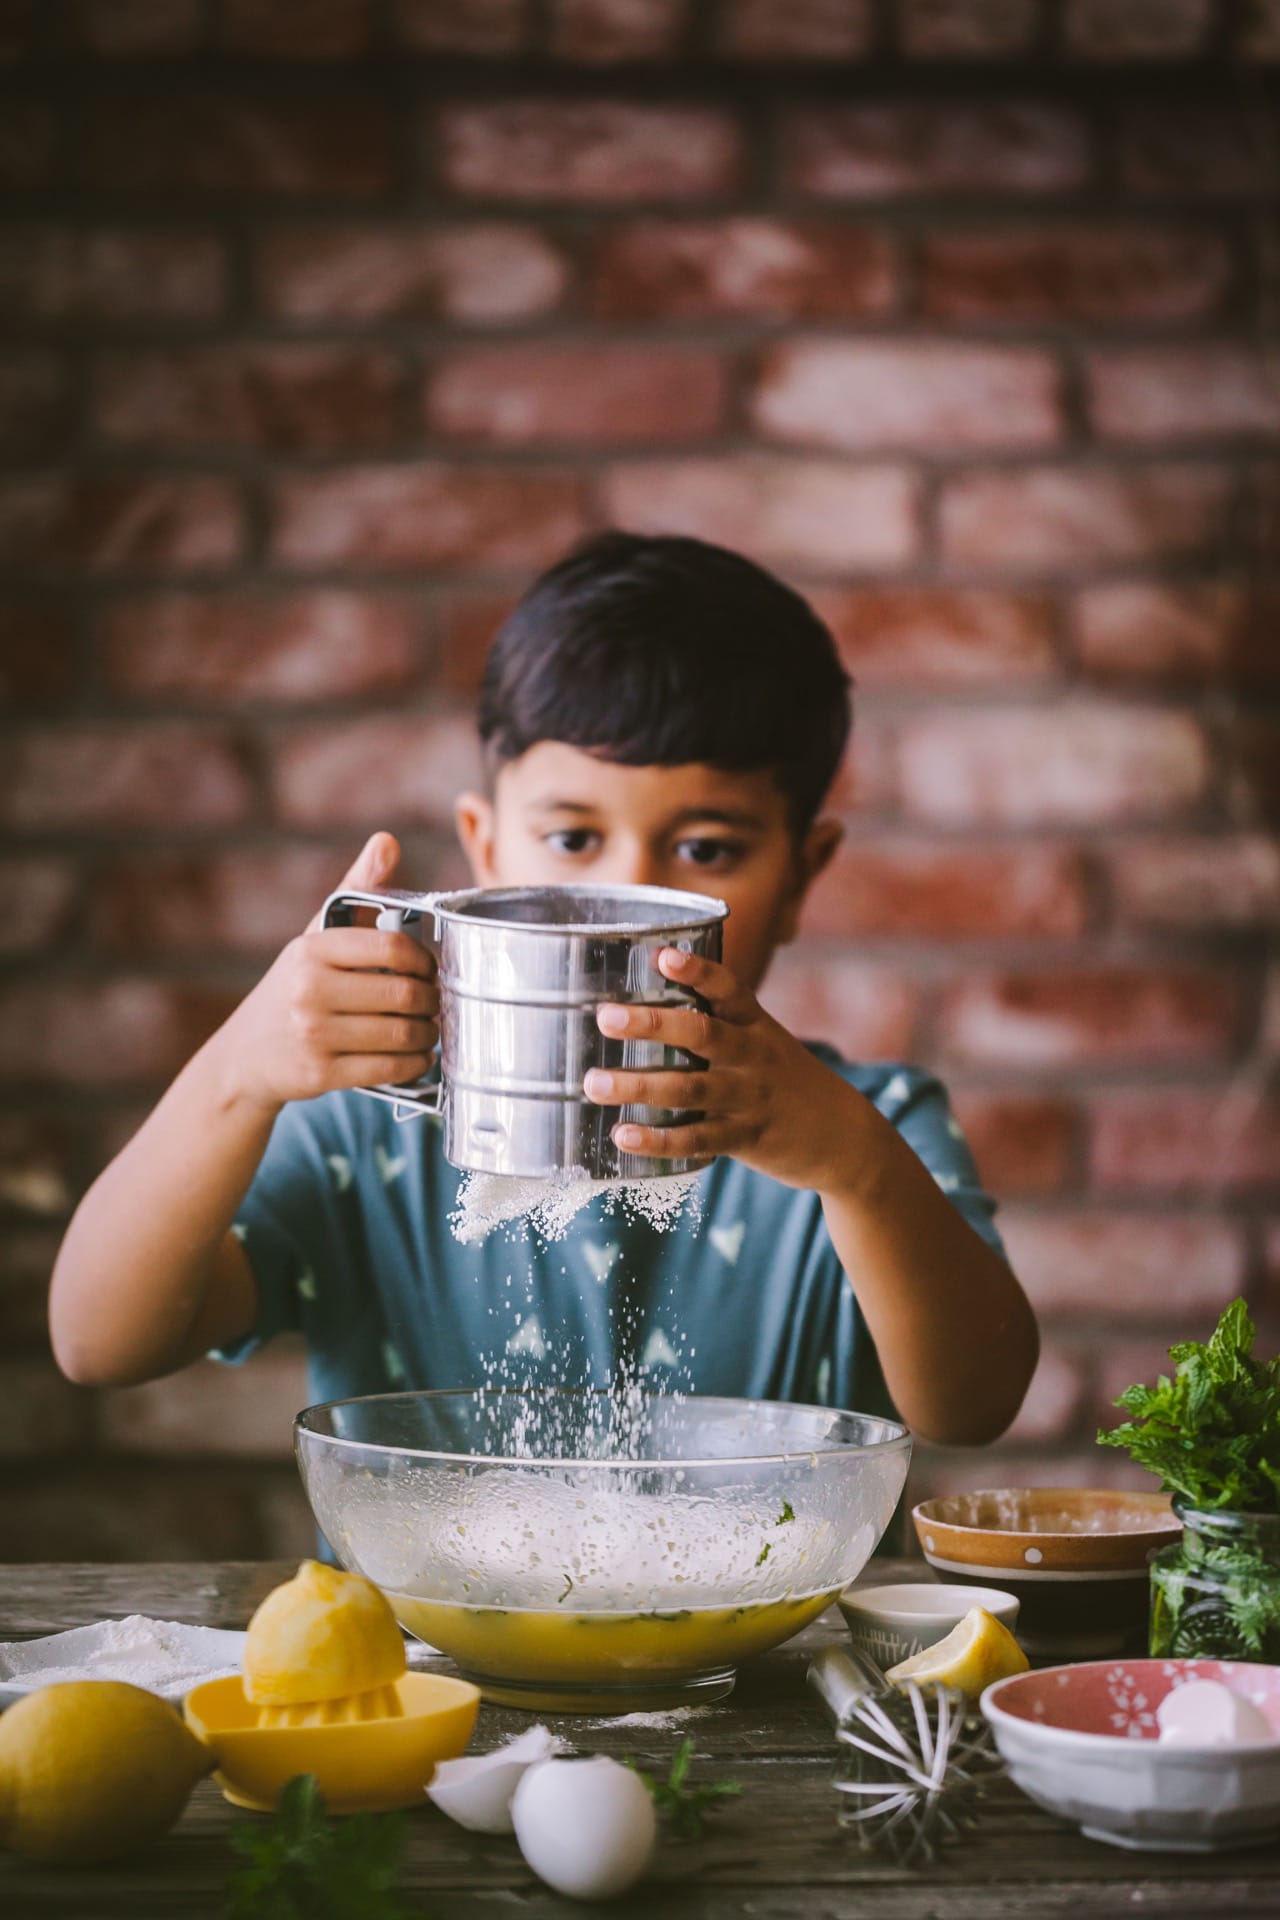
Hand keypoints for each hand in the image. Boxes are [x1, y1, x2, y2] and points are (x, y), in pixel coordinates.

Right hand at [216, 832, 438, 1113]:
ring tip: (428, 1029)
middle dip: (431, 1000)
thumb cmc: (293, 989)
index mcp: (312, 950)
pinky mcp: (320, 1073)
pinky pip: (389, 1068)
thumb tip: (388, 841)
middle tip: (435, 1003)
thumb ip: (354, 890)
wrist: (245, 1057)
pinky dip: (414, 1064)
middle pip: (403, 993)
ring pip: (401, 1033)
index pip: (393, 947)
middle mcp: (309, 989)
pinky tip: (417, 1057)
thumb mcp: (315, 938)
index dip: (425, 960)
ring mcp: (313, 1034)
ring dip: (427, 1034)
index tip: (430, 968)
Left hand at [584, 948, 858, 1191]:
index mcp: (756, 1025)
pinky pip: (697, 1140)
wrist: (844, 1136)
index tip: (663, 955)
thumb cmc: (785, 1080)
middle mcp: (754, 1057)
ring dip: (639, 1086)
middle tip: (606, 1017)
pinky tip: (623, 1135)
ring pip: (690, 1090)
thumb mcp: (763, 1042)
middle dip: (652, 1024)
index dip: (698, 971)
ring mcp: (750, 1098)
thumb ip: (716, 1024)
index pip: (729, 988)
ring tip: (594, 1083)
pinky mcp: (745, 1138)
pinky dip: (658, 1140)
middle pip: (702, 1034)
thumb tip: (642, 1005)